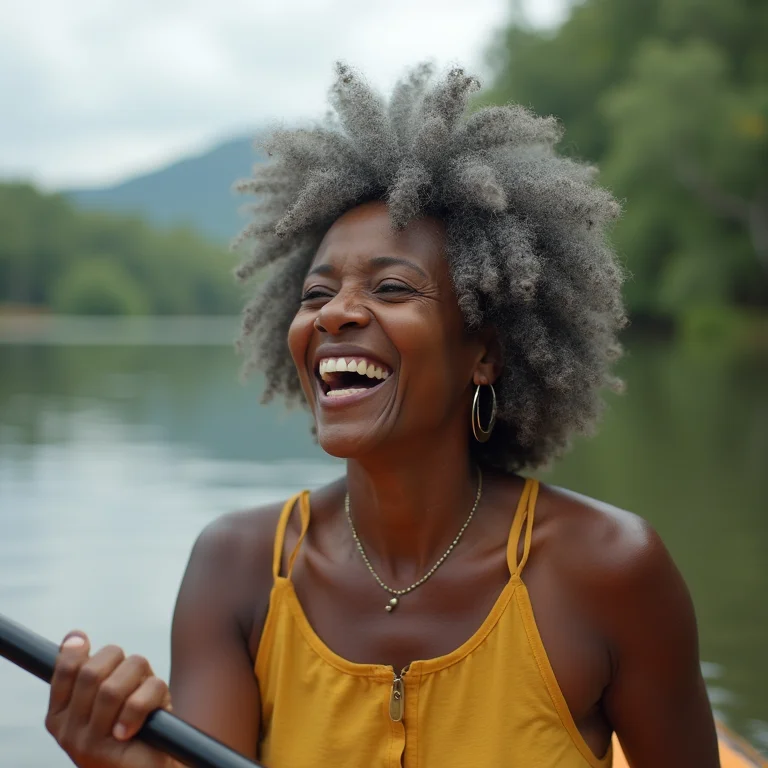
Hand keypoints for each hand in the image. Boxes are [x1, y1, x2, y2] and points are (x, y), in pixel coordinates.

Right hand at [45, 631, 175, 767]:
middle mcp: (66, 731)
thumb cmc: (136, 726)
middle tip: (137, 676)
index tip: (85, 641)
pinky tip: (149, 716)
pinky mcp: (108, 751)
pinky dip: (153, 698)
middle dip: (123, 662)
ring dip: (142, 679)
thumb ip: (95, 671)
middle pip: (91, 672)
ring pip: (114, 686)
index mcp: (60, 715)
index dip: (76, 650)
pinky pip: (136, 704)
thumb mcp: (115, 695)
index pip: (64, 670)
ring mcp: (84, 743)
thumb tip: (73, 636)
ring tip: (147, 694)